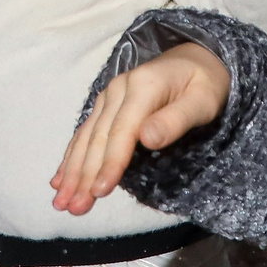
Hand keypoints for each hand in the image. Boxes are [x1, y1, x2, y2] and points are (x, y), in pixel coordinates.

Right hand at [51, 43, 230, 215]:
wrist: (197, 58)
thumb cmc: (206, 83)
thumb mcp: (203, 101)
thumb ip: (176, 120)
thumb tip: (146, 139)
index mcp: (143, 86)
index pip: (122, 132)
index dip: (110, 163)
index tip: (100, 191)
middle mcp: (118, 89)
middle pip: (98, 138)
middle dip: (84, 175)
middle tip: (74, 208)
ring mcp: (109, 97)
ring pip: (86, 138)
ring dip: (73, 172)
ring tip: (61, 202)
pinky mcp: (106, 105)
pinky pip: (85, 133)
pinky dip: (72, 157)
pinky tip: (60, 179)